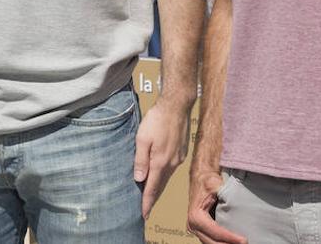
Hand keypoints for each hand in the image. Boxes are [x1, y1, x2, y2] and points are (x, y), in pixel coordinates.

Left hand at [134, 97, 190, 217]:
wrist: (177, 106)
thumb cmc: (157, 120)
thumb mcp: (142, 139)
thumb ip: (141, 160)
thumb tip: (139, 179)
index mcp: (160, 162)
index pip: (152, 188)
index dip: (147, 203)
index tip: (143, 215)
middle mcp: (171, 164)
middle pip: (160, 186)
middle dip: (152, 198)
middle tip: (146, 210)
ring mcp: (178, 158)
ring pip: (166, 177)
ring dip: (158, 187)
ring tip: (150, 194)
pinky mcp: (182, 152)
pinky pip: (171, 168)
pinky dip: (163, 175)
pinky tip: (159, 174)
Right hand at [186, 167, 246, 243]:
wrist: (200, 178)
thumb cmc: (207, 181)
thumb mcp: (214, 184)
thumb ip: (222, 192)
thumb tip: (233, 199)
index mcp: (196, 216)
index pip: (215, 231)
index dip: (230, 237)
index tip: (243, 240)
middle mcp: (193, 225)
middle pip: (213, 242)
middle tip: (245, 243)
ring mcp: (196, 229)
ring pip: (211, 243)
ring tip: (241, 243)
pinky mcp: (201, 230)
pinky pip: (211, 240)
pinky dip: (222, 242)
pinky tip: (233, 241)